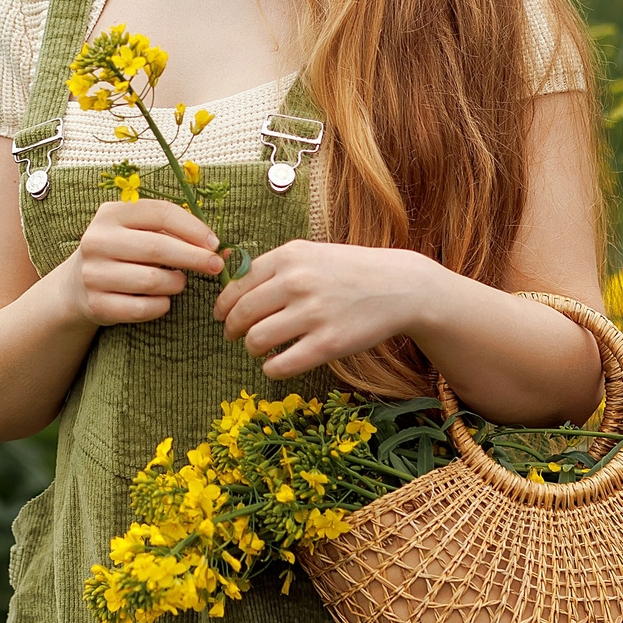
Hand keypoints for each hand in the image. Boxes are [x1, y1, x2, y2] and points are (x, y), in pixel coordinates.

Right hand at [59, 198, 224, 326]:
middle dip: (194, 257)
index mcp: (110, 214)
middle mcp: (97, 241)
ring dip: (176, 283)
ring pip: (152, 281)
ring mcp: (94, 274)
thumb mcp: (136, 231)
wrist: (77, 285)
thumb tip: (220, 248)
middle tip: (215, 265)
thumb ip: (171, 232)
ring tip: (179, 282)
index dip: (193, 228)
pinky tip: (163, 300)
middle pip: (158, 248)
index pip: (161, 213)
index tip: (215, 243)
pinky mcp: (96, 304)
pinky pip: (143, 308)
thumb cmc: (121, 252)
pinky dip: (161, 305)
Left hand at [211, 240, 440, 380]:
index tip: (222, 317)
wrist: (400, 286)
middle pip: (241, 315)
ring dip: (251, 349)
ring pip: (255, 341)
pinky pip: (280, 366)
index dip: (224, 306)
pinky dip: (271, 368)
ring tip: (261, 349)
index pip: (236, 285)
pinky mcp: (328, 344)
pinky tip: (276, 363)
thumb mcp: (310, 253)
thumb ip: (273, 264)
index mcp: (289, 256)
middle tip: (236, 336)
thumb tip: (226, 272)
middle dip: (232, 330)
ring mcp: (313, 314)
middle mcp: (297, 282)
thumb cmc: (350, 270)